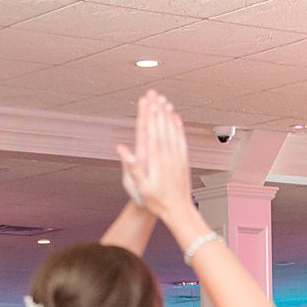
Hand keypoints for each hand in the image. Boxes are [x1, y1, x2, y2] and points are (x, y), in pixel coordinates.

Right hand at [115, 91, 191, 220]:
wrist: (179, 211)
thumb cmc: (157, 202)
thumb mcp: (141, 188)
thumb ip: (133, 168)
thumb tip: (122, 149)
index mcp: (157, 162)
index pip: (152, 134)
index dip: (150, 117)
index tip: (148, 103)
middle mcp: (169, 156)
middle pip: (162, 128)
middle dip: (158, 110)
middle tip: (155, 94)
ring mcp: (177, 158)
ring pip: (173, 131)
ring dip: (168, 115)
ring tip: (164, 100)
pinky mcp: (183, 160)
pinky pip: (181, 140)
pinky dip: (178, 127)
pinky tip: (176, 118)